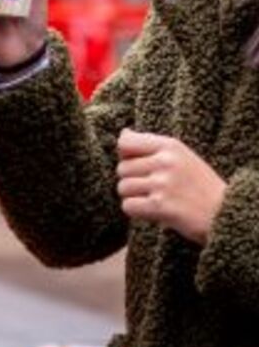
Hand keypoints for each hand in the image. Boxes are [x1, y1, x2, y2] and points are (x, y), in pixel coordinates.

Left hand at [116, 128, 226, 244]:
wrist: (225, 212)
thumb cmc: (200, 184)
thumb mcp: (181, 155)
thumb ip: (152, 145)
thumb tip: (123, 133)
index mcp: (170, 145)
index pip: (125, 142)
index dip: (125, 156)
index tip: (138, 166)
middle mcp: (165, 161)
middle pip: (122, 168)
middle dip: (131, 180)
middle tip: (150, 189)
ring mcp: (162, 184)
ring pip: (123, 188)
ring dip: (133, 197)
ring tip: (152, 199)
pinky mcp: (160, 206)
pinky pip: (128, 206)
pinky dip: (136, 211)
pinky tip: (151, 211)